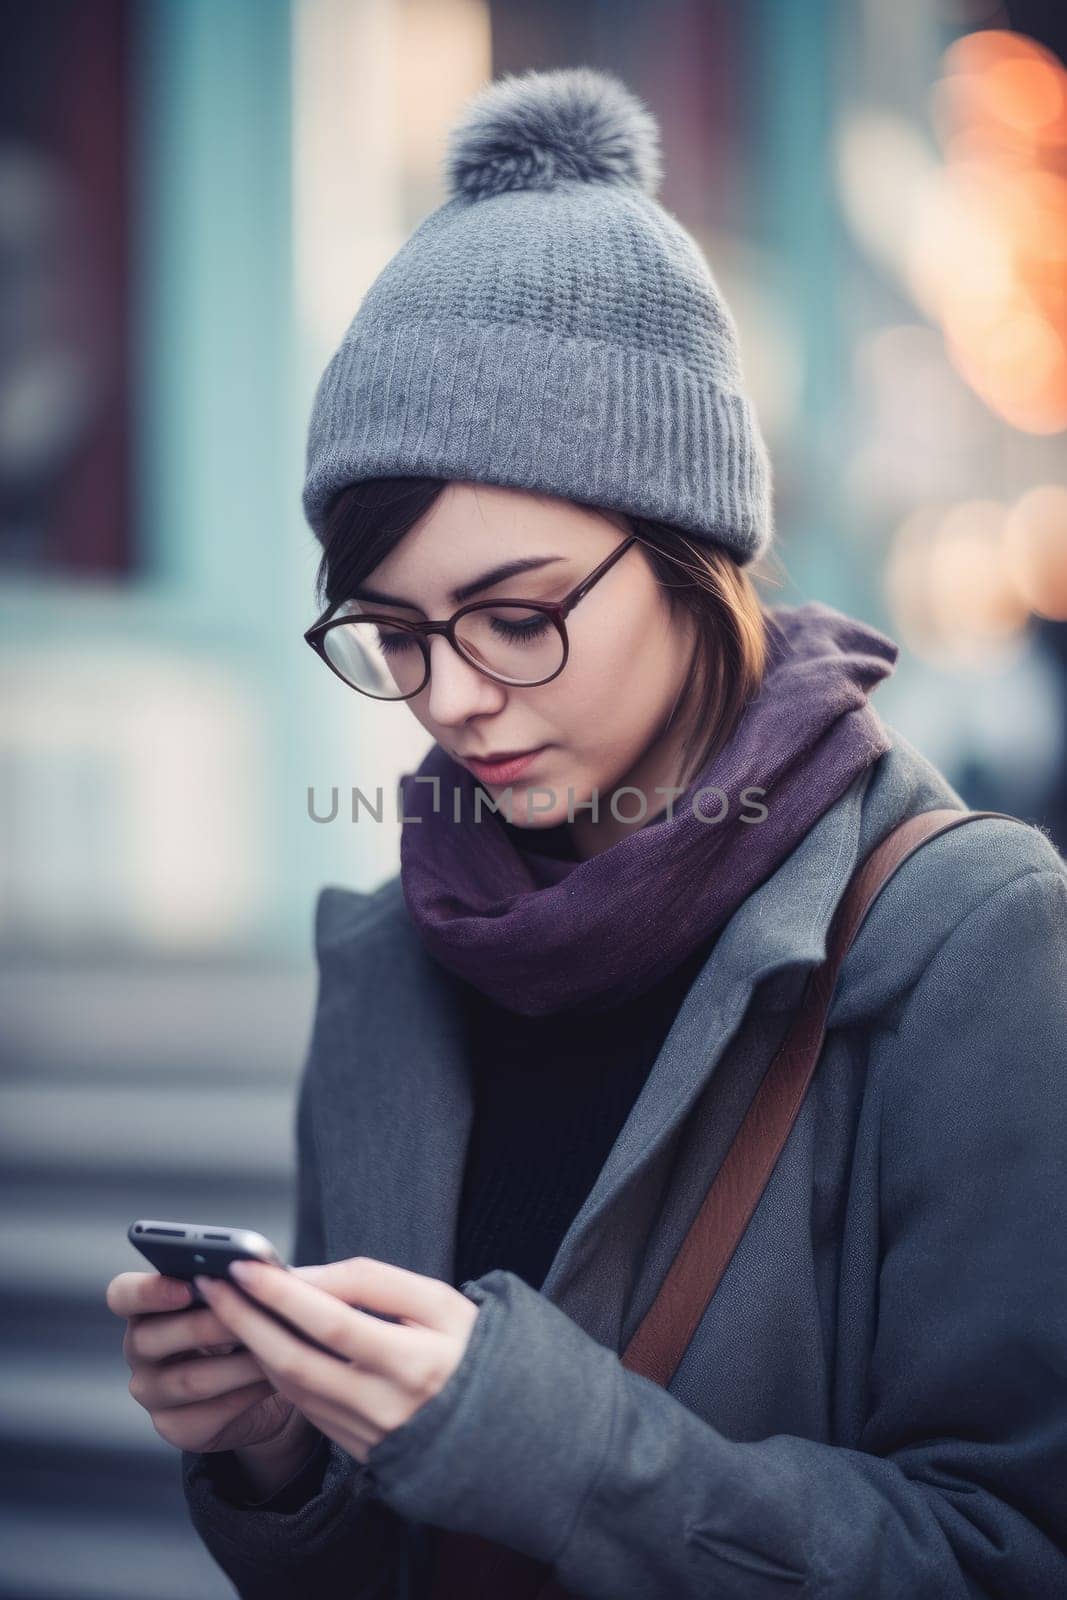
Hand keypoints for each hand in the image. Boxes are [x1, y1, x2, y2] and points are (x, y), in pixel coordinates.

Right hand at [106, 1269, 296, 1452]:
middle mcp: (138, 1350)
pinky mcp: (175, 1427)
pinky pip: (208, 1413)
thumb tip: (257, 1265)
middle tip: (251, 1314)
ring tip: (274, 1347)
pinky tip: (273, 1379)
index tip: (188, 1286)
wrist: (259, 1386)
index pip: (123, 1294)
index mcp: (146, 1307)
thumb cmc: (243, 1326)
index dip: (148, 1290)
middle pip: (154, 1338)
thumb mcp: (238, 1298)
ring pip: (189, 1379)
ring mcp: (152, 1392)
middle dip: (209, 1325)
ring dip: (237, 1363)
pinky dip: (246, 1394)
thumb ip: (236, 1280)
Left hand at [194, 1256, 479, 1464]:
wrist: (505, 1426)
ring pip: (290, 1390)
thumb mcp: (437, 1301)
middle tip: (211, 1283)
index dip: (281, 1293)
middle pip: (293, 1362)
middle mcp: (385, 1409)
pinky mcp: (356, 1453)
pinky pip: (304, 1408)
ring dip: (251, 1346)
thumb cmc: (470, 1347)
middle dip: (244, 1320)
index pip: (329, 1323)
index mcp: (414, 1365)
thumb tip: (303, 1276)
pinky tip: (261, 1341)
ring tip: (226, 1305)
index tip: (243, 1264)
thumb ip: (371, 1283)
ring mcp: (367, 1438)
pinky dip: (276, 1372)